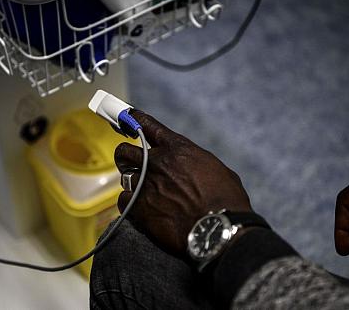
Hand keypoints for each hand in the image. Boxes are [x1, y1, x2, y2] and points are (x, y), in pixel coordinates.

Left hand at [114, 111, 251, 255]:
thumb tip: (193, 167)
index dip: (133, 120)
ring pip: (124, 177)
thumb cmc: (225, 199)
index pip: (145, 124)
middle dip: (125, 156)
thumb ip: (195, 162)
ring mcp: (145, 184)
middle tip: (129, 163)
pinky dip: (129, 204)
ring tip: (140, 191)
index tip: (127, 120)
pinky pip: (123, 200)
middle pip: (124, 151)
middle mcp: (156, 162)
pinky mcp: (139, 208)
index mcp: (177, 148)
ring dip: (132, 182)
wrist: (217, 228)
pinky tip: (138, 209)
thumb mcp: (216, 168)